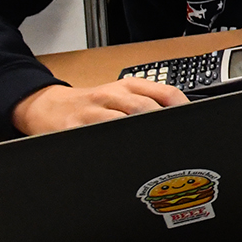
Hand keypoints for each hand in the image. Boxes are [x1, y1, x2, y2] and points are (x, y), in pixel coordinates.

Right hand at [13, 78, 186, 133]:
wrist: (46, 106)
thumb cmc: (90, 105)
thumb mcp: (119, 96)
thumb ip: (149, 103)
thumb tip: (183, 117)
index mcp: (128, 86)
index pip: (165, 92)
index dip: (183, 108)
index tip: (194, 124)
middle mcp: (111, 95)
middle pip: (145, 107)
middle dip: (163, 122)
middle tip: (178, 139)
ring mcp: (91, 112)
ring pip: (121, 120)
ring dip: (140, 133)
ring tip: (156, 147)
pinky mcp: (73, 129)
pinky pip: (95, 138)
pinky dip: (110, 145)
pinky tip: (122, 154)